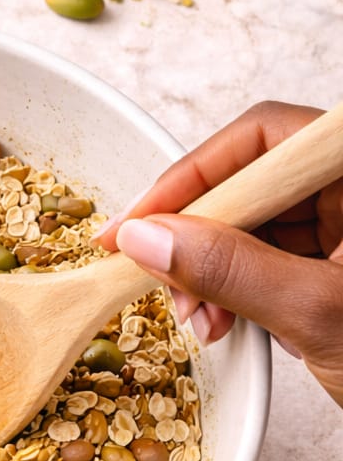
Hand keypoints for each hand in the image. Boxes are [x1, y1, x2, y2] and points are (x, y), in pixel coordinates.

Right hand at [95, 101, 342, 407]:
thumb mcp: (319, 314)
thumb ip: (230, 268)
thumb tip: (149, 237)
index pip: (263, 137)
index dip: (190, 177)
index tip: (137, 223)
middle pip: (254, 180)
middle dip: (198, 235)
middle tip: (162, 282)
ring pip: (256, 223)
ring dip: (211, 271)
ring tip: (201, 320)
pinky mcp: (341, 266)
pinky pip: (272, 258)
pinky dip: (237, 290)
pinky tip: (225, 323)